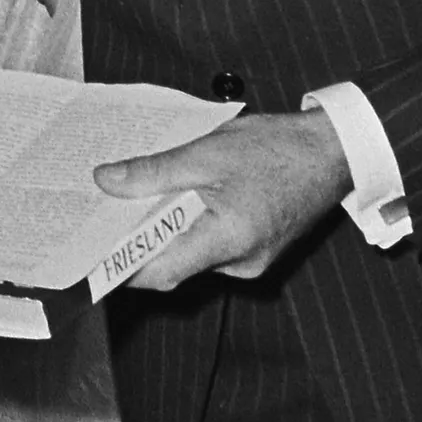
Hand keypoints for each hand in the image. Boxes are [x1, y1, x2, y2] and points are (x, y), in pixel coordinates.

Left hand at [94, 110, 350, 288]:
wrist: (333, 152)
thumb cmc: (276, 149)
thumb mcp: (206, 151)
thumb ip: (153, 171)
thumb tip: (105, 181)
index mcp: (228, 240)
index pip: (159, 272)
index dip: (119, 265)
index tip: (88, 250)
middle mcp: (240, 262)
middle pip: (171, 265)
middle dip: (135, 241)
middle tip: (100, 212)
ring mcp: (250, 259)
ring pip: (190, 254)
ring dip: (162, 229)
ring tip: (133, 195)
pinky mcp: (255, 248)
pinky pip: (210, 245)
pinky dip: (187, 225)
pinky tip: (173, 195)